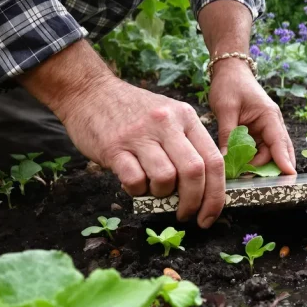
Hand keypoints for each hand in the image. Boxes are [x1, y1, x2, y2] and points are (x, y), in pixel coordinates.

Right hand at [59, 77, 225, 226]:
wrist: (90, 91)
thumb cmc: (133, 110)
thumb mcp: (169, 116)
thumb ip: (186, 144)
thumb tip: (202, 188)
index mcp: (186, 117)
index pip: (214, 160)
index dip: (216, 194)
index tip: (209, 215)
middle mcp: (167, 123)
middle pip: (194, 172)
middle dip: (193, 202)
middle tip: (185, 215)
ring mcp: (140, 134)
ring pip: (166, 178)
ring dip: (162, 195)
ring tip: (153, 190)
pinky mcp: (114, 147)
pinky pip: (134, 180)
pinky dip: (137, 191)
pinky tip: (133, 184)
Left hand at [209, 59, 296, 172]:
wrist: (229, 71)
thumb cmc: (230, 85)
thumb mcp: (226, 109)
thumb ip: (227, 134)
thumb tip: (224, 158)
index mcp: (269, 116)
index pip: (280, 143)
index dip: (285, 161)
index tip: (290, 177)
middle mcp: (272, 124)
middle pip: (278, 152)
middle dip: (268, 167)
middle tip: (251, 179)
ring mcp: (266, 128)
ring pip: (268, 153)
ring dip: (257, 164)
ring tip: (240, 171)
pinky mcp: (258, 132)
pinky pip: (259, 150)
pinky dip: (252, 158)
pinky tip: (241, 165)